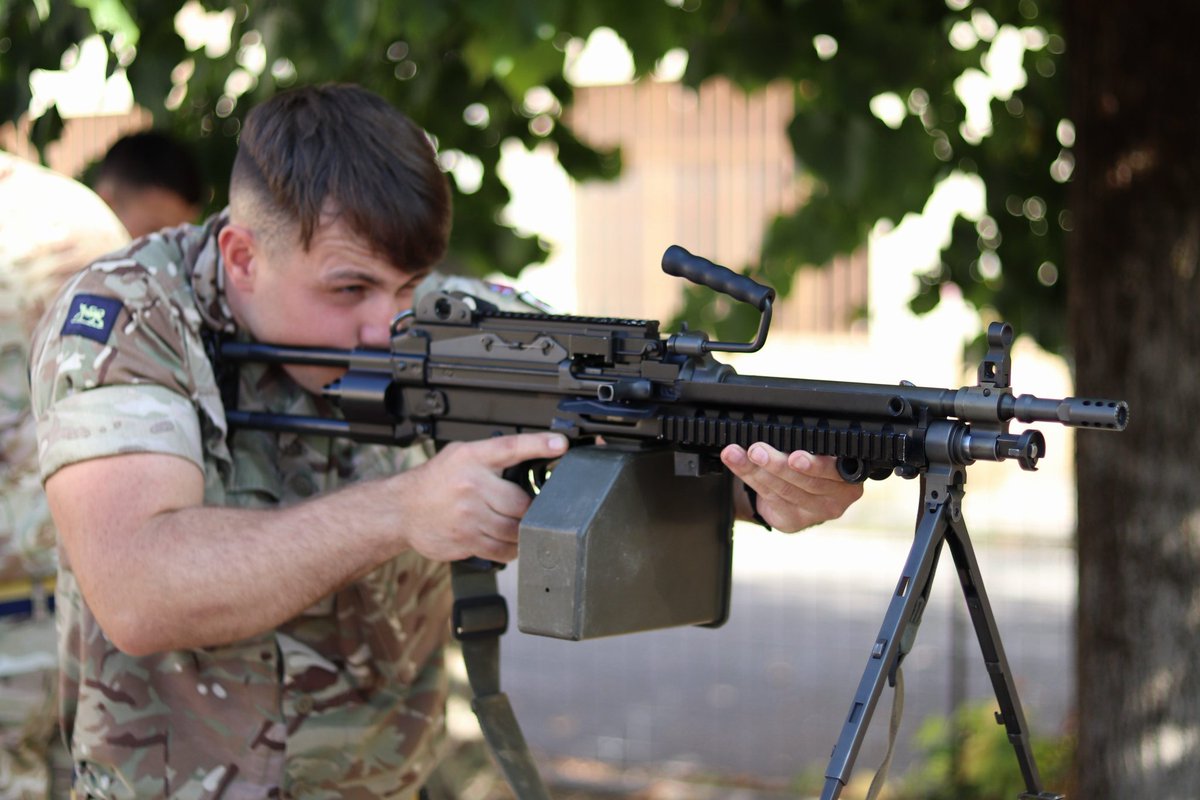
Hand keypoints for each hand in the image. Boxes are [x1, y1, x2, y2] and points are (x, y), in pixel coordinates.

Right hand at [397, 432, 567, 562]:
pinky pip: (502, 550)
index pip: (510, 447)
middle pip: (521, 503)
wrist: (401, 509)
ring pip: (514, 529)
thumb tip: (536, 456)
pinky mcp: (465, 540)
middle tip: (528, 508)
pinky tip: (508, 541)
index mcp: (472, 458)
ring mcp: (468, 516)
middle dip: (530, 509)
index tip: (560, 444)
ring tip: (517, 524)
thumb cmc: (436, 481)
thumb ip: (493, 456)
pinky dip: (512, 548)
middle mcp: (471, 485)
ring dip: (522, 530)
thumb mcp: (461, 455)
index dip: (537, 444)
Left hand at [721, 443, 863, 532]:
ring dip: (756, 470)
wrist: (800, 492)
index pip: (834, 469)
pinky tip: (735, 462)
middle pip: (807, 482)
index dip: (815, 464)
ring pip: (785, 490)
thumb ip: (810, 439)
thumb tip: (780, 420)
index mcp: (852, 472)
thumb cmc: (812, 462)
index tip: (795, 456)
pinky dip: (749, 477)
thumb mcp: (819, 448)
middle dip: (777, 464)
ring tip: (736, 453)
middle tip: (757, 450)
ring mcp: (817, 512)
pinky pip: (770, 498)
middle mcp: (840, 496)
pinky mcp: (794, 521)